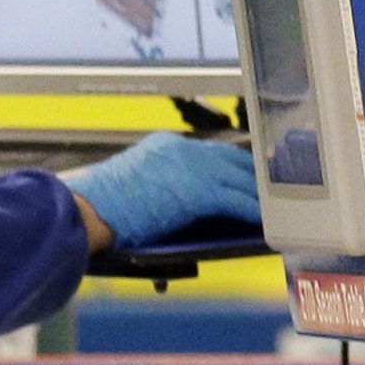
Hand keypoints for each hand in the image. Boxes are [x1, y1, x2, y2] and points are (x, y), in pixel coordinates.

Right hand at [60, 129, 261, 248]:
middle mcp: (184, 150)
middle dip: (253, 172)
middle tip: (271, 182)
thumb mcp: (138, 177)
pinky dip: (253, 210)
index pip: (210, 150)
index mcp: (168, 144)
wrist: (91, 207)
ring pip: (240, 178)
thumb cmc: (104, 203)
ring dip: (258, 193)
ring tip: (273, 204)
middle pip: (232, 158)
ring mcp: (193, 168)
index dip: (233, 162)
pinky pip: (237, 200)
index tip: (246, 169)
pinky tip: (263, 219)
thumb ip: (164, 179)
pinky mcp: (199, 192)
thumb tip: (182, 197)